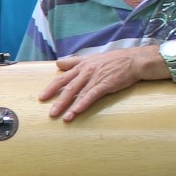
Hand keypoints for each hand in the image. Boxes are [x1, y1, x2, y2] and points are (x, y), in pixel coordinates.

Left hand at [39, 47, 162, 120]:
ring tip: (61, 117)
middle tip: (49, 112)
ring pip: (78, 92)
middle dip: (57, 100)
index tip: (41, 97)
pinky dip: (83, 103)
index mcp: (81, 66)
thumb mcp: (91, 58)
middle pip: (67, 87)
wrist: (133, 60)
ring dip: (69, 106)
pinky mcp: (106, 84)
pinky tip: (77, 111)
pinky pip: (92, 95)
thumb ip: (74, 61)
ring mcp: (95, 77)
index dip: (51, 88)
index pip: (62, 78)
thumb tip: (58, 63)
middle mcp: (86, 71)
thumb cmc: (113, 60)